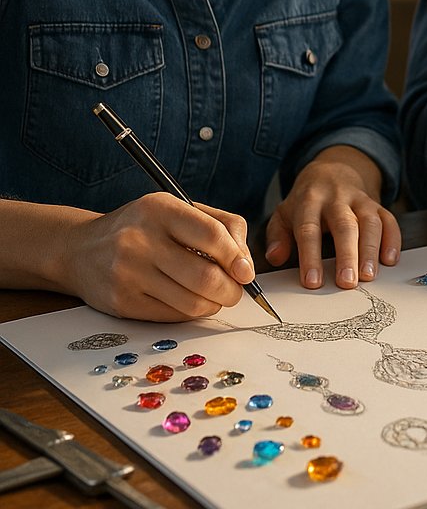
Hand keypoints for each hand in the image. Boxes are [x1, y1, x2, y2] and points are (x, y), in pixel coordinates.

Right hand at [64, 192, 254, 320]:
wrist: (81, 250)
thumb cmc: (144, 227)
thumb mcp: (179, 209)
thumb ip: (222, 226)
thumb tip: (246, 264)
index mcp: (160, 210)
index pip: (212, 235)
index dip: (237, 257)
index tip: (247, 271)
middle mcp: (141, 241)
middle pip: (205, 276)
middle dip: (232, 289)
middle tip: (237, 290)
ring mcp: (129, 274)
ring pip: (192, 302)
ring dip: (215, 303)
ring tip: (216, 295)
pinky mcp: (122, 303)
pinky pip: (173, 316)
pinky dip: (192, 312)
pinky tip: (191, 300)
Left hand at [263, 145, 399, 289]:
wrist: (335, 170)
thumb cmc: (307, 201)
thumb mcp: (285, 213)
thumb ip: (277, 235)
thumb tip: (275, 257)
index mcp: (309, 201)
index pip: (309, 229)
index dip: (311, 256)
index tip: (313, 282)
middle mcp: (337, 198)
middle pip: (344, 225)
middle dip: (346, 255)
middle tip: (347, 282)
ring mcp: (360, 200)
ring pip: (369, 222)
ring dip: (371, 249)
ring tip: (368, 276)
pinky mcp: (378, 204)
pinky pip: (389, 220)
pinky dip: (392, 240)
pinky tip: (389, 260)